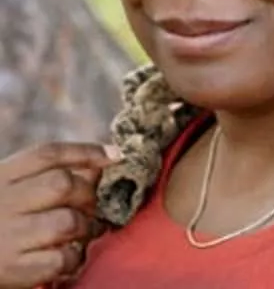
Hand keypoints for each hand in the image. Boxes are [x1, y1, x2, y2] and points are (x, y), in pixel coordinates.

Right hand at [0, 142, 119, 287]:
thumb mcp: (9, 189)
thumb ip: (44, 176)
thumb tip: (99, 163)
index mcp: (2, 176)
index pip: (48, 154)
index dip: (86, 151)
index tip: (115, 155)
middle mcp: (3, 202)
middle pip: (62, 184)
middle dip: (88, 194)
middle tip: (92, 207)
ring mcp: (7, 236)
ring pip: (67, 221)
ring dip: (85, 227)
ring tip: (84, 232)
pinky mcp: (13, 269)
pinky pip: (61, 258)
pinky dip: (74, 257)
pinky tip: (69, 256)